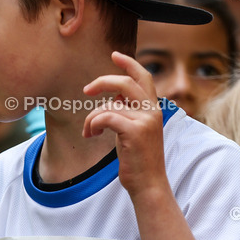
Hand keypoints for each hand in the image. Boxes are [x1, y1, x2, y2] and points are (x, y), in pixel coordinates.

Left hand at [82, 52, 168, 198]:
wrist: (147, 184)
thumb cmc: (136, 159)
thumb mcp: (132, 130)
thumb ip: (127, 112)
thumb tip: (112, 97)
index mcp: (153, 108)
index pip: (143, 77)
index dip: (129, 63)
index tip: (114, 55)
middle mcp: (152, 111)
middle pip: (126, 82)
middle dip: (103, 81)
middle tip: (86, 89)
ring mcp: (145, 121)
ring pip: (108, 104)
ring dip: (91, 118)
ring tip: (89, 132)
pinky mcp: (135, 132)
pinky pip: (105, 117)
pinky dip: (93, 125)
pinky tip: (92, 135)